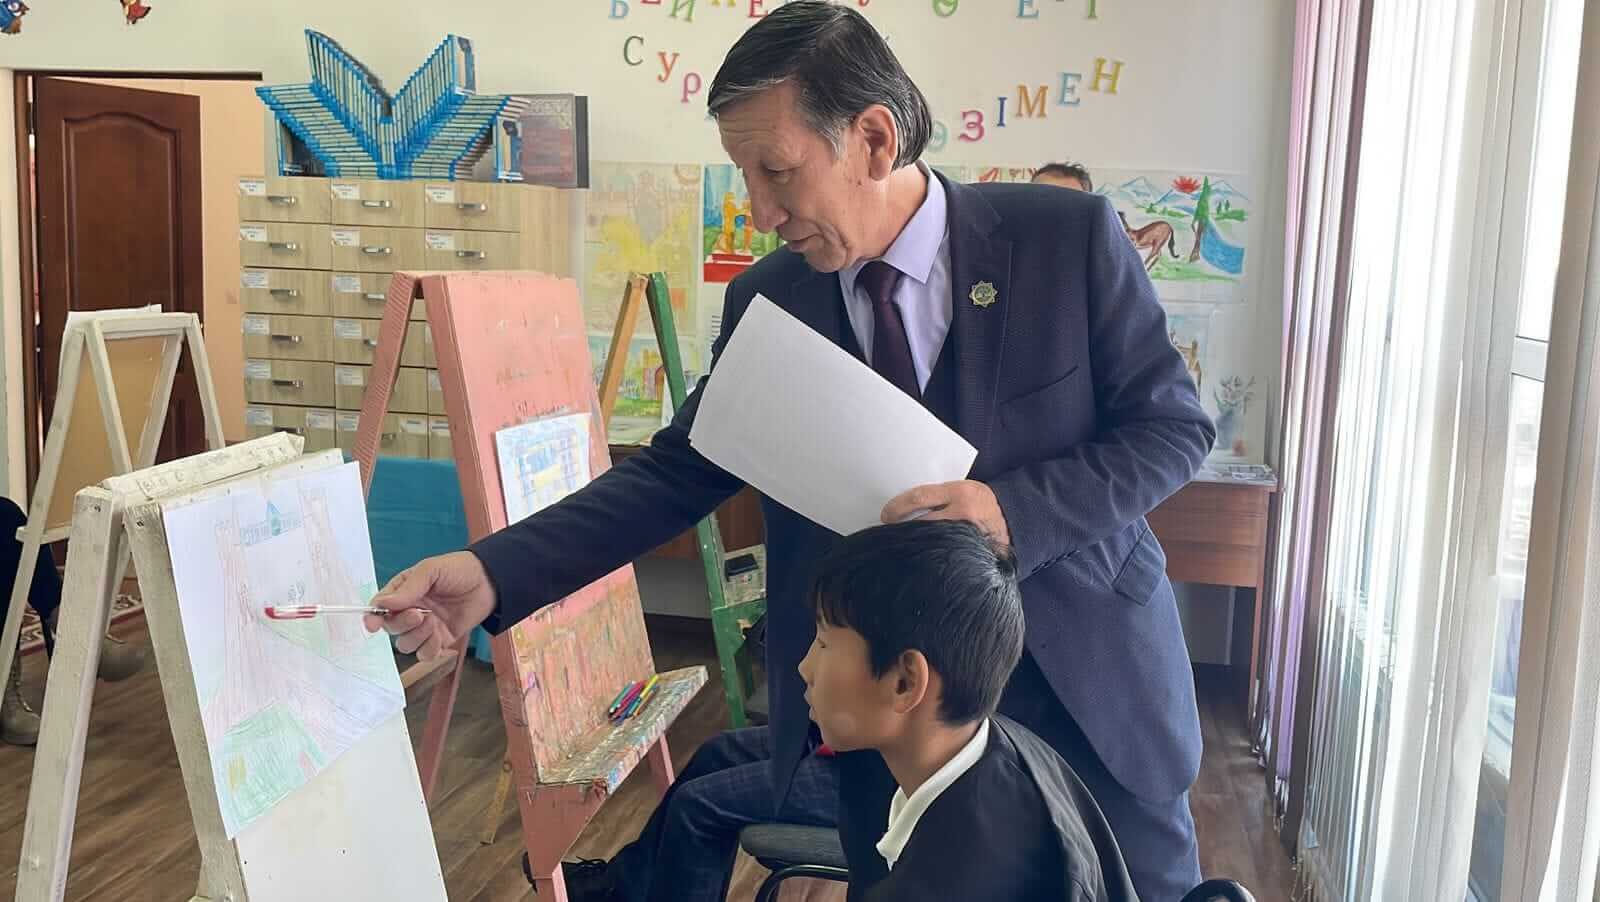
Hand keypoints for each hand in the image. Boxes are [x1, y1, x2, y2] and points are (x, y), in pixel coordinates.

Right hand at [365, 551, 497, 660]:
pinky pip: (425, 654)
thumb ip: (408, 588)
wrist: (490, 581)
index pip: (380, 607)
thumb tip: (382, 604)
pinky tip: (440, 635)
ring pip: (405, 644)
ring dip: (417, 637)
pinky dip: (430, 649)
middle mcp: (410, 610)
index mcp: (403, 591)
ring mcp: (425, 626)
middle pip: (391, 628)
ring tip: (434, 622)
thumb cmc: (458, 569)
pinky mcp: (440, 639)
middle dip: (402, 624)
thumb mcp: (431, 571)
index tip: (373, 624)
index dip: (373, 617)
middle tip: (419, 615)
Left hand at [881, 480, 1011, 546]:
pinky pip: (943, 553)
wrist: (1011, 519)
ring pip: (930, 540)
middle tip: (891, 531)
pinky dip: (929, 553)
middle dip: (902, 527)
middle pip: (921, 522)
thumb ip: (938, 495)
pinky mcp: (971, 552)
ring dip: (914, 542)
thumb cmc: (981, 502)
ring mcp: (967, 535)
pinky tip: (921, 554)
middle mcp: (963, 514)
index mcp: (960, 492)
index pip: (919, 497)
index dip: (897, 507)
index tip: (886, 514)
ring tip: (903, 542)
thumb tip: (905, 506)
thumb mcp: (962, 489)